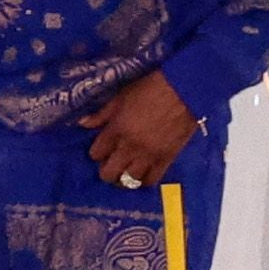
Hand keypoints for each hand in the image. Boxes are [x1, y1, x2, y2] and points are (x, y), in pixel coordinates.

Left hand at [83, 69, 197, 189]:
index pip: (96, 154)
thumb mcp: (120, 97)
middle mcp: (129, 147)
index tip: (102, 149)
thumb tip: (83, 124)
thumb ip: (102, 114)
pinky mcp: (167, 159)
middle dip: (107, 170)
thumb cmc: (151, 89)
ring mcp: (148, 155)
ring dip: (125, 177)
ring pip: (129, 181)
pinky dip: (145, 180)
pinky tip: (143, 174)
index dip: (97, 153)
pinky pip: (152, 180)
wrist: (185, 90)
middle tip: (111, 164)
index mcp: (115, 130)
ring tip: (126, 171)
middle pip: (109, 173)